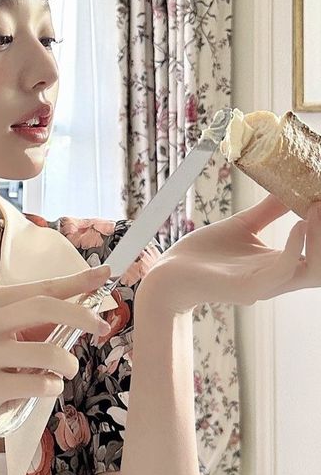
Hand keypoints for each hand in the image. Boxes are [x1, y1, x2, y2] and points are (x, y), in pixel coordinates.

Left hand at [138, 192, 319, 312]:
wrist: (170, 273)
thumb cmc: (205, 253)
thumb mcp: (243, 225)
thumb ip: (269, 210)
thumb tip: (290, 186)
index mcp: (281, 265)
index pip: (319, 254)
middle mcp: (279, 278)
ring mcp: (265, 286)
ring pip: (312, 272)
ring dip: (320, 240)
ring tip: (317, 209)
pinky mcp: (247, 289)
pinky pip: (281, 271)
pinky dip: (294, 247)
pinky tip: (298, 225)